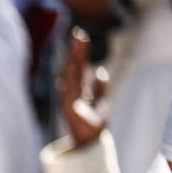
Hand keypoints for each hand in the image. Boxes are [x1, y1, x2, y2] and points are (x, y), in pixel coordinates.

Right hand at [59, 27, 109, 148]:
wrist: (92, 140)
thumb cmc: (95, 124)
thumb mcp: (102, 101)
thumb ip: (101, 86)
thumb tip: (100, 72)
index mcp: (80, 88)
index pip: (80, 65)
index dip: (80, 51)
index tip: (81, 35)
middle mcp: (72, 90)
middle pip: (74, 65)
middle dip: (75, 49)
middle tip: (77, 32)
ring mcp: (69, 97)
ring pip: (71, 73)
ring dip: (73, 57)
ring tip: (75, 43)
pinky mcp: (69, 106)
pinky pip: (69, 87)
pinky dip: (69, 74)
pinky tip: (71, 63)